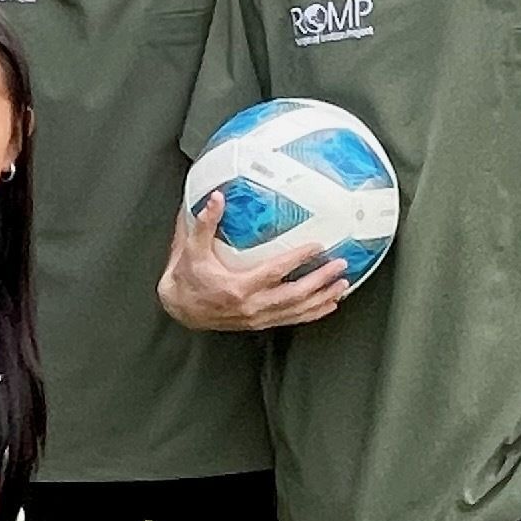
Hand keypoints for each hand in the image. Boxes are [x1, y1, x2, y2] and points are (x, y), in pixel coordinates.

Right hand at [158, 193, 350, 331]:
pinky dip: (312, 313)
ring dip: (322, 298)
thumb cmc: (186, 277)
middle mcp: (251, 306)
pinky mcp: (259, 323)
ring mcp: (257, 317)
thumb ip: (204, 223)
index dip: (298, 258)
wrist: (179, 308)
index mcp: (238, 287)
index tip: (317, 246)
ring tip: (342, 285)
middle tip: (340, 265)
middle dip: (320, 281)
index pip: (275, 271)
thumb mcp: (191, 248)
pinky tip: (328, 305)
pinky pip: (291, 320)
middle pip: (294, 295)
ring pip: (297, 311)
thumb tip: (217, 198)